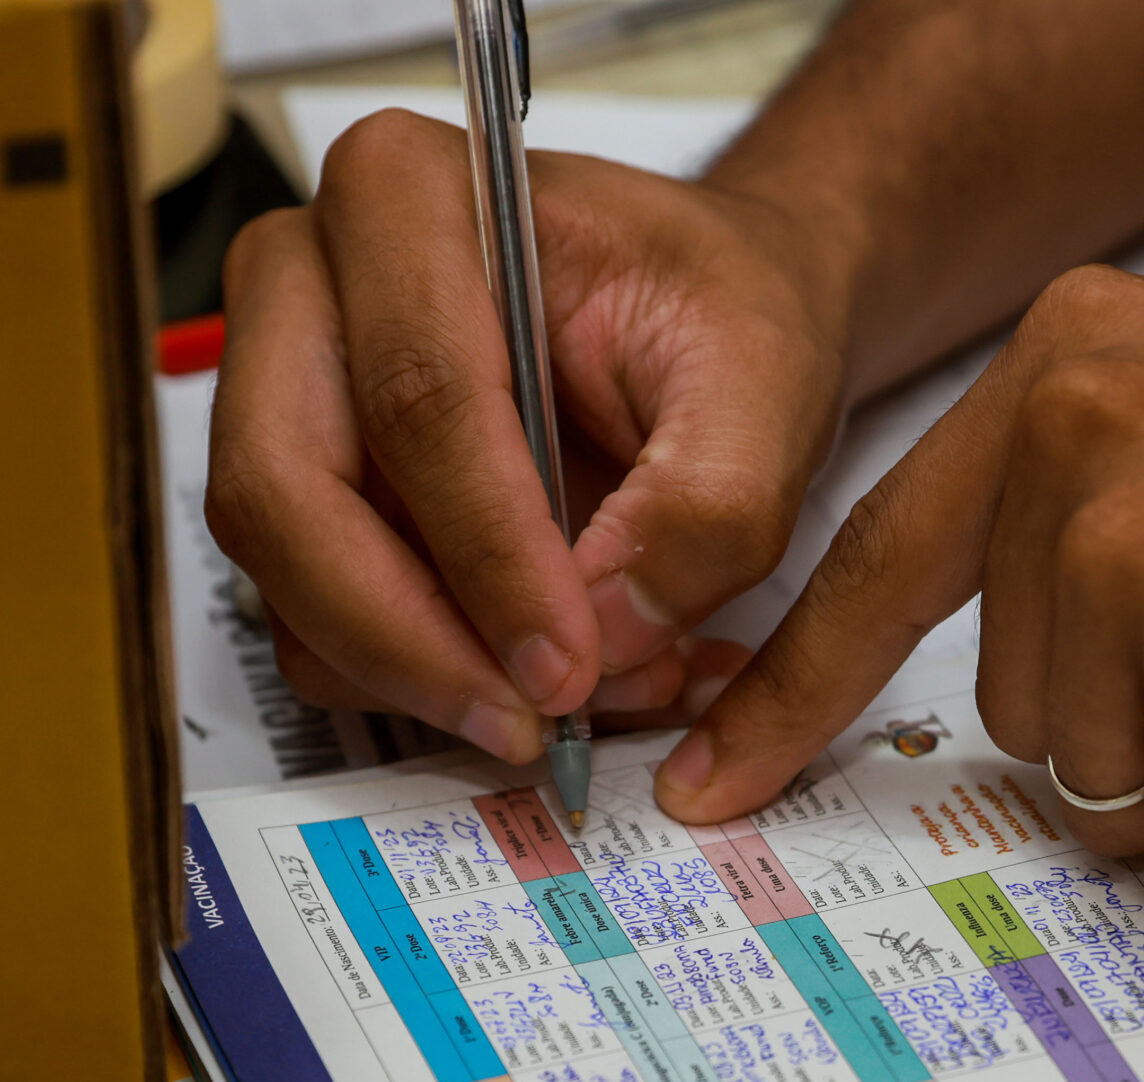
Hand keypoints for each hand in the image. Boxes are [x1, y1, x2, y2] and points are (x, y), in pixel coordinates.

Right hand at [205, 109, 854, 759]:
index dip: (490, 556)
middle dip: (418, 639)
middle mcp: (307, 284)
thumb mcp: (762, 384)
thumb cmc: (721, 309)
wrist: (712, 316)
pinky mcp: (306, 495)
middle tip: (534, 725)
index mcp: (406, 197)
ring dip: (429, 674)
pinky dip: (433, 681)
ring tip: (586, 701)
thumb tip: (609, 635)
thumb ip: (706, 508)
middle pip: (293, 493)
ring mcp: (283, 393)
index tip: (571, 666)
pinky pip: (322, 622)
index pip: (418, 399)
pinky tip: (557, 685)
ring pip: (291, 577)